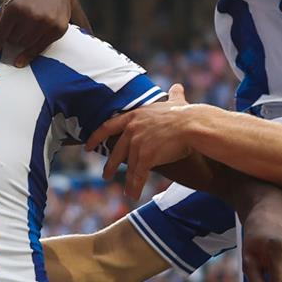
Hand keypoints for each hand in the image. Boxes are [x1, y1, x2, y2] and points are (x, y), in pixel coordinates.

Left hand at [0, 0, 76, 67]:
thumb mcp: (7, 6)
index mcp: (15, 7)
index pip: (0, 35)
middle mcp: (31, 15)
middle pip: (13, 41)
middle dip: (12, 36)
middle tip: (19, 24)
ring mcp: (46, 22)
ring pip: (25, 46)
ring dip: (22, 41)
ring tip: (28, 26)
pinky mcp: (58, 29)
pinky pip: (39, 48)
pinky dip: (30, 53)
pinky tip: (22, 58)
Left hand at [86, 84, 203, 199]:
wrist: (193, 125)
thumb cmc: (186, 114)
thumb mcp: (175, 101)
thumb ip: (173, 95)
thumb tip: (177, 86)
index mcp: (135, 116)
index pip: (108, 126)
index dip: (96, 137)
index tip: (88, 146)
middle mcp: (132, 129)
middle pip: (116, 151)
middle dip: (110, 166)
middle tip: (106, 175)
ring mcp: (137, 143)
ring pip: (129, 167)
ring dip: (127, 181)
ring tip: (127, 192)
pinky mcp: (146, 157)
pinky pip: (138, 176)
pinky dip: (135, 187)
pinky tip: (133, 195)